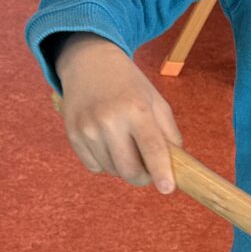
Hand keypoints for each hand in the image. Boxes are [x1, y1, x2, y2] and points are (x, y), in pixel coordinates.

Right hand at [55, 36, 182, 194]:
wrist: (89, 63)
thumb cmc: (129, 84)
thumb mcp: (156, 101)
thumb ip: (169, 133)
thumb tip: (175, 165)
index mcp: (136, 110)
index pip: (152, 148)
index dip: (161, 171)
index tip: (167, 189)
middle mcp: (110, 120)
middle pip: (129, 169)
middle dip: (143, 177)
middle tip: (149, 170)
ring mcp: (88, 128)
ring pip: (112, 170)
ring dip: (124, 168)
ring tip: (127, 147)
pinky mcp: (72, 134)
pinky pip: (94, 167)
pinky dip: (106, 164)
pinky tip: (108, 144)